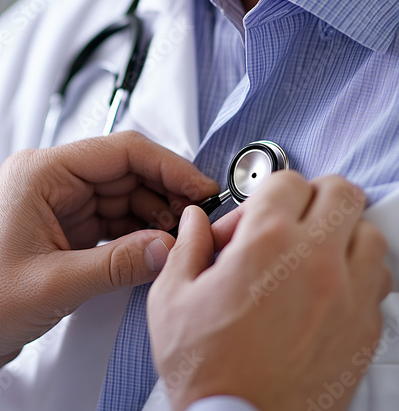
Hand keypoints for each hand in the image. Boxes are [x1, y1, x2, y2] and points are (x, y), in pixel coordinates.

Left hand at [0, 131, 217, 379]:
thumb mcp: (56, 283)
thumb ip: (119, 263)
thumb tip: (170, 247)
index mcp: (42, 173)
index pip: (120, 152)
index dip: (167, 166)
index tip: (200, 186)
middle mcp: (54, 180)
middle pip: (127, 171)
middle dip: (166, 192)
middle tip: (197, 215)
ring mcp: (64, 202)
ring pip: (127, 194)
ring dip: (156, 214)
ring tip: (180, 236)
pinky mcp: (72, 224)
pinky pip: (118, 218)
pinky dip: (141, 231)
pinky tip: (158, 245)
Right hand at [148, 172, 390, 410]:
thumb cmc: (206, 370)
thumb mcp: (172, 298)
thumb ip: (186, 246)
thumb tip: (194, 221)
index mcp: (265, 245)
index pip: (288, 180)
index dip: (264, 194)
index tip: (249, 222)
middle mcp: (315, 262)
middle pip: (340, 192)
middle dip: (311, 197)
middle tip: (287, 221)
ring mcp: (349, 295)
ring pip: (368, 231)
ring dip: (340, 232)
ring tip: (309, 253)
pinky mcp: (366, 328)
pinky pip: (379, 277)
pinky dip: (358, 269)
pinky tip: (328, 286)